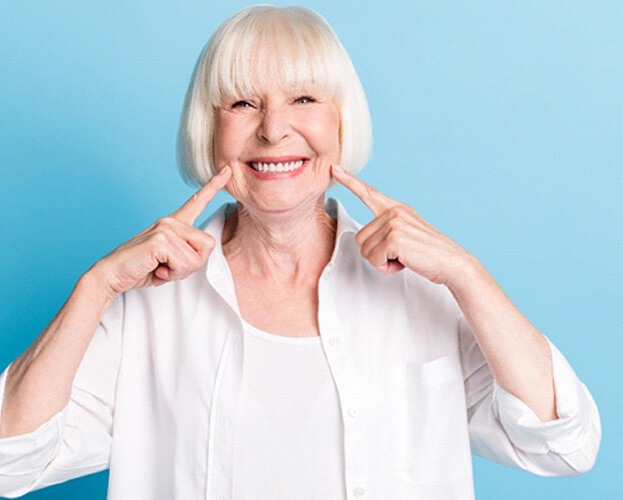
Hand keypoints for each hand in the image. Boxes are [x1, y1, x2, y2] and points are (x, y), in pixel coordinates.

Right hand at [95, 167, 231, 297]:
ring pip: (197, 258)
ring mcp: (166, 228)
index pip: (197, 201)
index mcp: (174, 223)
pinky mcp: (161, 240)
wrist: (112, 275)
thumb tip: (201, 253)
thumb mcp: (171, 260)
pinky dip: (172, 274)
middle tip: (169, 268)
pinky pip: (184, 264)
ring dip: (180, 272)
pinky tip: (156, 270)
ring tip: (160, 268)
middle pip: (208, 245)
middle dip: (193, 265)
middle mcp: (171, 221)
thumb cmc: (141, 268)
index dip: (214, 186)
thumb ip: (188, 253)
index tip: (227, 170)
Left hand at [331, 164, 473, 284]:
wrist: (453, 263)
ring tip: (404, 258)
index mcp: (397, 209)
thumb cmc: (429, 254)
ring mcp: (394, 223)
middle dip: (376, 253)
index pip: (369, 193)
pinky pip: (374, 259)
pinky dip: (386, 268)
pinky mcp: (394, 238)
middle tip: (400, 254)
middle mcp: (394, 212)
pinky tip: (404, 262)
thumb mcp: (408, 234)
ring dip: (382, 261)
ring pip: (365, 250)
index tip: (334, 169)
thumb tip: (365, 240)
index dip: (350, 181)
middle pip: (360, 238)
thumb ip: (387, 229)